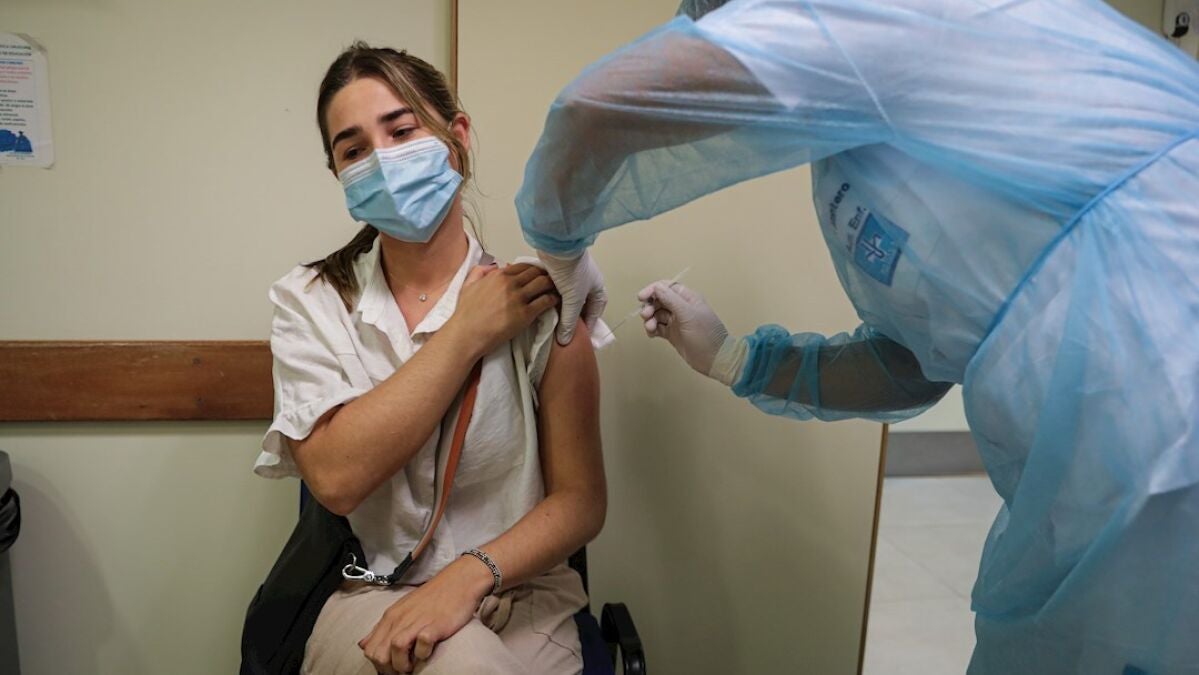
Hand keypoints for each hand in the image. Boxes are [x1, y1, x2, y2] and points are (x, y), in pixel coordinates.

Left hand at [359, 557, 492, 673]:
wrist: (458, 581)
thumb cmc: (432, 597)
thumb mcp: (401, 609)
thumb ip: (382, 627)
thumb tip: (363, 644)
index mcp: (390, 617)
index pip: (370, 649)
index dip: (377, 664)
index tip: (389, 668)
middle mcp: (400, 619)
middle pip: (379, 653)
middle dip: (387, 669)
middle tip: (401, 670)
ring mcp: (417, 621)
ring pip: (395, 649)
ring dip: (402, 665)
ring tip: (412, 666)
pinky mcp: (434, 625)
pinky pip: (421, 645)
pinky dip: (423, 654)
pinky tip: (427, 652)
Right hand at [447, 263, 558, 358]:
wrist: (466, 334)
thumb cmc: (465, 314)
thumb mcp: (467, 285)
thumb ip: (479, 272)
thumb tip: (494, 267)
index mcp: (498, 275)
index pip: (524, 266)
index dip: (533, 269)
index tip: (538, 274)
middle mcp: (509, 283)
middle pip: (536, 273)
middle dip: (545, 275)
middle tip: (551, 281)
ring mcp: (518, 298)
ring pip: (544, 284)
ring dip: (552, 285)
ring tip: (555, 290)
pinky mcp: (525, 314)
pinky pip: (546, 301)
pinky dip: (553, 299)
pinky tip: (555, 301)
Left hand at [538, 249, 606, 344]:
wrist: (557, 245)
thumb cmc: (572, 272)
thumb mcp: (573, 300)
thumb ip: (569, 321)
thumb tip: (565, 341)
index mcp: (597, 288)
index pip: (596, 311)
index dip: (590, 324)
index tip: (582, 337)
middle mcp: (587, 282)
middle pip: (582, 304)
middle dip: (575, 317)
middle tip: (566, 331)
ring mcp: (572, 275)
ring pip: (568, 297)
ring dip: (563, 308)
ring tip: (555, 322)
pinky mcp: (559, 271)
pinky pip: (557, 289)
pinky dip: (553, 298)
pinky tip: (545, 306)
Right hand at [637, 281, 731, 378]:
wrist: (714, 359)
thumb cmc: (705, 335)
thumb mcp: (688, 314)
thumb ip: (671, 299)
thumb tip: (657, 287)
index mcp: (688, 298)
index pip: (667, 287)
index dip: (653, 290)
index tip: (642, 297)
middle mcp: (682, 308)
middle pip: (659, 300)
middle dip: (650, 306)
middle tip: (646, 315)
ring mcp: (677, 321)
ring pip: (657, 315)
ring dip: (650, 319)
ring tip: (650, 327)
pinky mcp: (673, 334)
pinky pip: (658, 328)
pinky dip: (652, 329)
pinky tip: (652, 333)